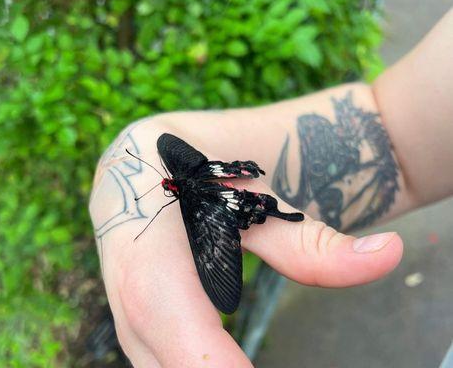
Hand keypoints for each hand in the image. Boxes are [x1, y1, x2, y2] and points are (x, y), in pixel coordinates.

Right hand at [89, 122, 402, 366]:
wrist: (148, 157)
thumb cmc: (206, 166)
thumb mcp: (257, 196)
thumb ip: (314, 239)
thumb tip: (388, 253)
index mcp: (145, 216)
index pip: (166, 303)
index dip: (204, 355)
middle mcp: (118, 258)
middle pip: (152, 342)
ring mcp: (115, 282)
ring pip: (146, 352)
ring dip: (194, 365)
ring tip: (240, 364)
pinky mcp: (124, 298)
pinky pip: (149, 345)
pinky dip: (184, 358)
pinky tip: (220, 358)